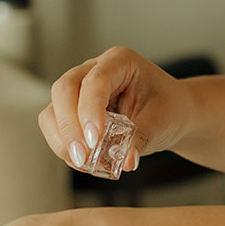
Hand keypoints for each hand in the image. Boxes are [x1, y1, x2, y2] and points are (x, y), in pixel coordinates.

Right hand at [41, 46, 191, 174]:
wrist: (171, 113)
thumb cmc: (169, 108)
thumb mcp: (162, 121)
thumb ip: (141, 138)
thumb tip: (125, 161)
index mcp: (120, 61)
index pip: (95, 80)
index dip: (89, 109)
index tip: (95, 140)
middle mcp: (94, 69)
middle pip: (64, 89)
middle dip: (69, 126)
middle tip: (84, 157)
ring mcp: (80, 90)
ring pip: (53, 111)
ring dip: (64, 142)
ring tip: (88, 164)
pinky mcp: (72, 111)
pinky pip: (55, 129)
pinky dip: (65, 149)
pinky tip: (87, 163)